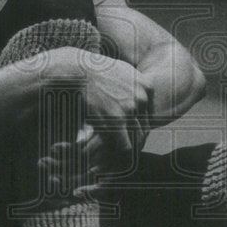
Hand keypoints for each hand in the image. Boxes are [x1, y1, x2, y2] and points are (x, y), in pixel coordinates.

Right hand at [45, 48, 153, 169]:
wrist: (76, 71)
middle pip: (145, 127)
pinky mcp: (116, 121)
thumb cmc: (94, 71)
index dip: (139, 126)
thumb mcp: (122, 70)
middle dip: (135, 140)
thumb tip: (142, 90)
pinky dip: (119, 154)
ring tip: (118, 156)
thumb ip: (135, 82)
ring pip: (136, 138)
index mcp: (146, 86)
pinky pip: (125, 146)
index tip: (129, 134)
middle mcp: (142, 98)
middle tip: (124, 148)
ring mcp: (130, 110)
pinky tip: (112, 155)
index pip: (150, 115)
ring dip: (128, 148)